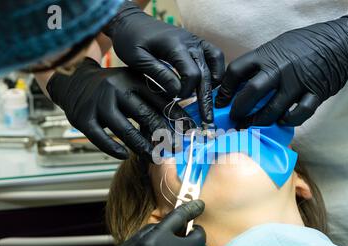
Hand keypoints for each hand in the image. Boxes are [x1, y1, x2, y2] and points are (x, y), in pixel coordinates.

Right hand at [47, 58, 189, 159]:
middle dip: (164, 135)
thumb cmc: (111, 85)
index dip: (177, 117)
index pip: (160, 100)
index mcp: (133, 79)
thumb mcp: (132, 81)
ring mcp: (99, 104)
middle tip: (176, 149)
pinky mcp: (83, 118)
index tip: (190, 131)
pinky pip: (101, 138)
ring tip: (155, 158)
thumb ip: (153, 96)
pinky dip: (113, 149)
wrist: (73, 81)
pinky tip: (124, 155)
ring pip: (125, 130)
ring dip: (143, 147)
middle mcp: (116, 89)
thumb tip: (180, 119)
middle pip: (145, 115)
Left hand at [103, 1, 224, 122]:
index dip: (187, 91)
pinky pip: (215, 57)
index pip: (192, 74)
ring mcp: (196, 41)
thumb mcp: (138, 58)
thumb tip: (177, 93)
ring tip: (208, 102)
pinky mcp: (197, 43)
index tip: (176, 99)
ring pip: (215, 65)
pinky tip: (208, 86)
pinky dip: (216, 72)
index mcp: (175, 45)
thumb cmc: (131, 40)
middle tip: (207, 121)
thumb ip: (158, 74)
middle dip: (206, 99)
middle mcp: (191, 42)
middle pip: (206, 74)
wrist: (132, 22)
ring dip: (213, 85)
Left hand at [216, 13, 347, 126]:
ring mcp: (297, 82)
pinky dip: (289, 121)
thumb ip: (261, 63)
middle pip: (250, 93)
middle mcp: (280, 69)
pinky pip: (298, 114)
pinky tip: (283, 121)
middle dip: (239, 110)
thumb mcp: (277, 46)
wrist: (340, 43)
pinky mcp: (314, 94)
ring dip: (259, 121)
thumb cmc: (305, 45)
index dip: (225, 89)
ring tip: (252, 126)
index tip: (221, 101)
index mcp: (267, 54)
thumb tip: (240, 83)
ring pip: (272, 109)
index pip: (236, 71)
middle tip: (235, 119)